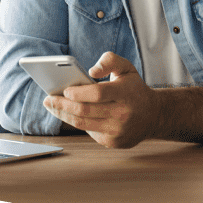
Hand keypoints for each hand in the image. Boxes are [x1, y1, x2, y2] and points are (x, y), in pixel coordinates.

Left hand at [43, 52, 158, 147]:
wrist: (153, 116)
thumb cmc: (134, 89)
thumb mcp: (127, 68)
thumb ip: (109, 60)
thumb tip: (91, 71)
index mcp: (126, 94)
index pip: (98, 94)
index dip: (79, 93)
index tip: (64, 90)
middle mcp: (122, 114)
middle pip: (85, 110)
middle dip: (62, 105)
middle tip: (48, 99)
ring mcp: (118, 131)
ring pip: (83, 124)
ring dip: (63, 115)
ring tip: (52, 106)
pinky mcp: (113, 142)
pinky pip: (88, 131)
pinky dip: (76, 122)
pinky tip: (68, 114)